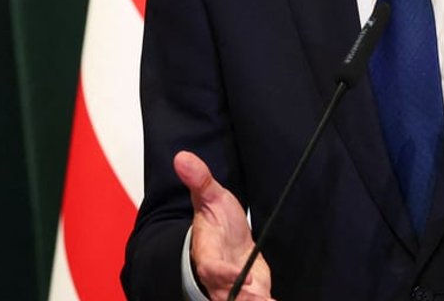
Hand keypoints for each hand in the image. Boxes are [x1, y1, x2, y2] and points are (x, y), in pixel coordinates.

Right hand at [175, 150, 274, 300]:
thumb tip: (182, 157)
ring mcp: (234, 290)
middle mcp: (218, 278)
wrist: (228, 239)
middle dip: (242, 298)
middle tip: (261, 299)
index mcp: (207, 254)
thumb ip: (200, 180)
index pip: (211, 268)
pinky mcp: (251, 295)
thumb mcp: (211, 197)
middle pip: (226, 295)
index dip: (224, 273)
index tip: (242, 275)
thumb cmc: (217, 221)